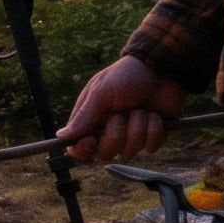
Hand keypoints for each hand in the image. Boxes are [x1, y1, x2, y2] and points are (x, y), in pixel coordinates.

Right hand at [60, 55, 187, 163]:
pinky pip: (150, 147)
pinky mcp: (152, 136)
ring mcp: (131, 134)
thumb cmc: (127, 76)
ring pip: (129, 151)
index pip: (79, 147)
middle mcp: (109, 130)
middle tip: (120, 115)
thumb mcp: (101, 92)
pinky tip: (155, 114)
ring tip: (141, 109)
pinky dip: (154, 130)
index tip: (91, 141)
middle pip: (105, 153)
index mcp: (92, 120)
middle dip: (115, 135)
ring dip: (137, 128)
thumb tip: (61, 136)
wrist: (163, 69)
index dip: (83, 150)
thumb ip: (83, 117)